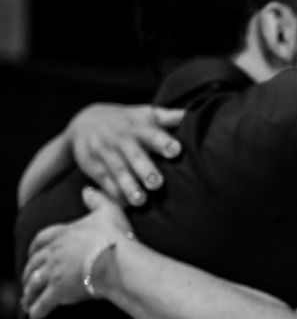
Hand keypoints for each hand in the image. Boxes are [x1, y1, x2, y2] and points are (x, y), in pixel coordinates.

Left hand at [22, 187, 132, 318]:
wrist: (118, 262)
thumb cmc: (116, 238)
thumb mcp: (109, 211)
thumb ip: (97, 199)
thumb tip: (88, 189)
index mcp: (63, 234)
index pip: (42, 239)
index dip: (36, 247)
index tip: (33, 253)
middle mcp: (53, 253)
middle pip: (34, 263)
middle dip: (29, 272)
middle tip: (28, 280)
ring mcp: (54, 273)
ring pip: (35, 284)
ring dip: (29, 293)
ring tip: (28, 301)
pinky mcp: (58, 292)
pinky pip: (43, 304)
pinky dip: (37, 311)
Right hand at [65, 103, 183, 205]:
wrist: (83, 122)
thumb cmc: (127, 122)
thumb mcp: (145, 114)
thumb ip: (168, 117)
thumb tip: (193, 115)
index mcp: (138, 127)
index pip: (152, 134)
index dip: (163, 142)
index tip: (176, 151)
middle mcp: (121, 139)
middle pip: (134, 155)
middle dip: (145, 169)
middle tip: (157, 184)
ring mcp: (104, 152)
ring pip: (118, 170)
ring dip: (129, 186)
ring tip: (140, 201)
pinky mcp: (92, 165)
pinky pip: (103, 181)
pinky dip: (114, 193)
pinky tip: (125, 204)